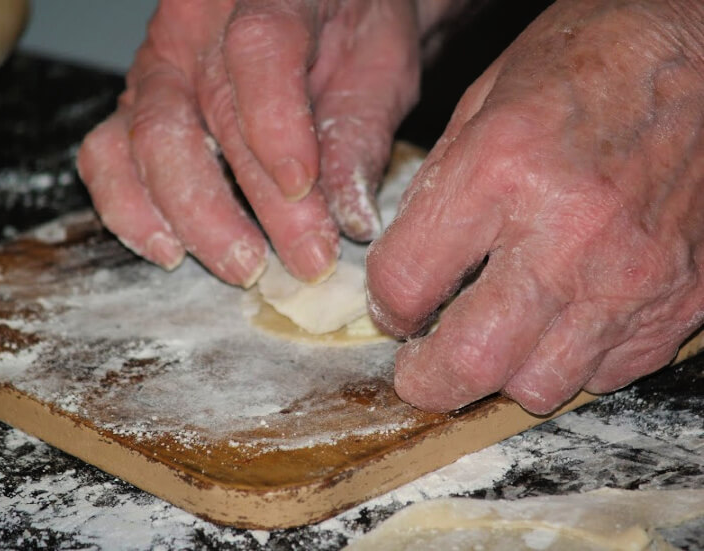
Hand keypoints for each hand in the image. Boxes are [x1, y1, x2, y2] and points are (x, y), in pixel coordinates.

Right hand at [77, 0, 434, 285]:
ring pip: (149, 142)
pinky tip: (171, 248)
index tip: (305, 189)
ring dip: (195, 217)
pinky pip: (107, 155)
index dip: (277, 125)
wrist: (319, 6)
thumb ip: (360, 134)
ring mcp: (159, 66)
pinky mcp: (137, 106)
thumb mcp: (379, 67)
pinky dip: (131, 209)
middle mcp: (199, 26)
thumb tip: (350, 219)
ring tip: (243, 264)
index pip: (260, 50)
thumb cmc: (351, 26)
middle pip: (207, 114)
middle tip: (303, 259)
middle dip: (257, 203)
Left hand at [367, 0, 703, 413]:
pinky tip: (561, 320)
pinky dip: (571, 360)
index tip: (395, 308)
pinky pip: (605, 372)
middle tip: (420, 371)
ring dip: (503, 374)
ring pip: (540, 387)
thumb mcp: (485, 101)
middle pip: (472, 361)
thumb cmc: (593, 60)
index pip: (408, 283)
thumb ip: (439, 192)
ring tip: (497, 339)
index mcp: (502, 170)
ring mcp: (633, 277)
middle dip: (429, 380)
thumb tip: (408, 269)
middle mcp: (568, 235)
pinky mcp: (682, 301)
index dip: (387, 306)